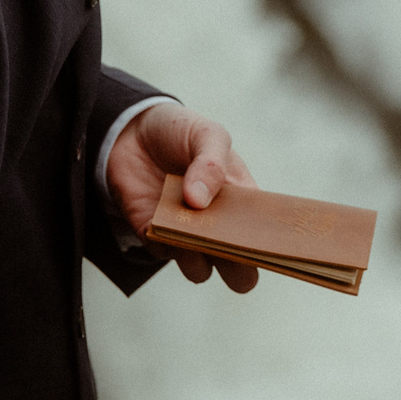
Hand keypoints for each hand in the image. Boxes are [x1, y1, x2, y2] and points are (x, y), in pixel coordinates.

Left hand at [104, 102, 259, 291]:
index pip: (264, 238)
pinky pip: (161, 252)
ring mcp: (185, 233)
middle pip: (238, 269)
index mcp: (241, 201)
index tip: (260, 245)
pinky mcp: (153, 234)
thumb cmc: (181, 132)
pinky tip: (157, 217)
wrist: (134, 130)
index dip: (266, 248)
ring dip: (195, 258)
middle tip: (226, 246)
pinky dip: (161, 242)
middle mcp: (217, 225)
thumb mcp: (207, 134)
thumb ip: (211, 163)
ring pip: (199, 270)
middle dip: (237, 269)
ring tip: (187, 230)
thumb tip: (199, 201)